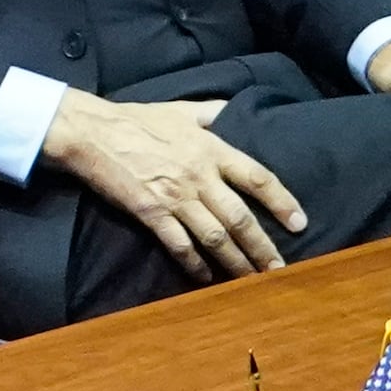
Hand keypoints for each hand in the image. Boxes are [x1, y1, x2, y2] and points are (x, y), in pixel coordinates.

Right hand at [40, 91, 307, 281]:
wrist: (90, 131)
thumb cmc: (135, 119)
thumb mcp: (180, 110)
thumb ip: (212, 113)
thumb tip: (237, 110)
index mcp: (211, 149)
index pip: (259, 178)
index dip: (283, 202)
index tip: (300, 223)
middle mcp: (199, 176)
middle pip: (242, 218)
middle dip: (263, 248)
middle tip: (280, 270)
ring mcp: (175, 197)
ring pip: (216, 237)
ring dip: (237, 262)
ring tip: (252, 280)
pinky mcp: (150, 213)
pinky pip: (180, 245)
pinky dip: (195, 265)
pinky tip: (205, 278)